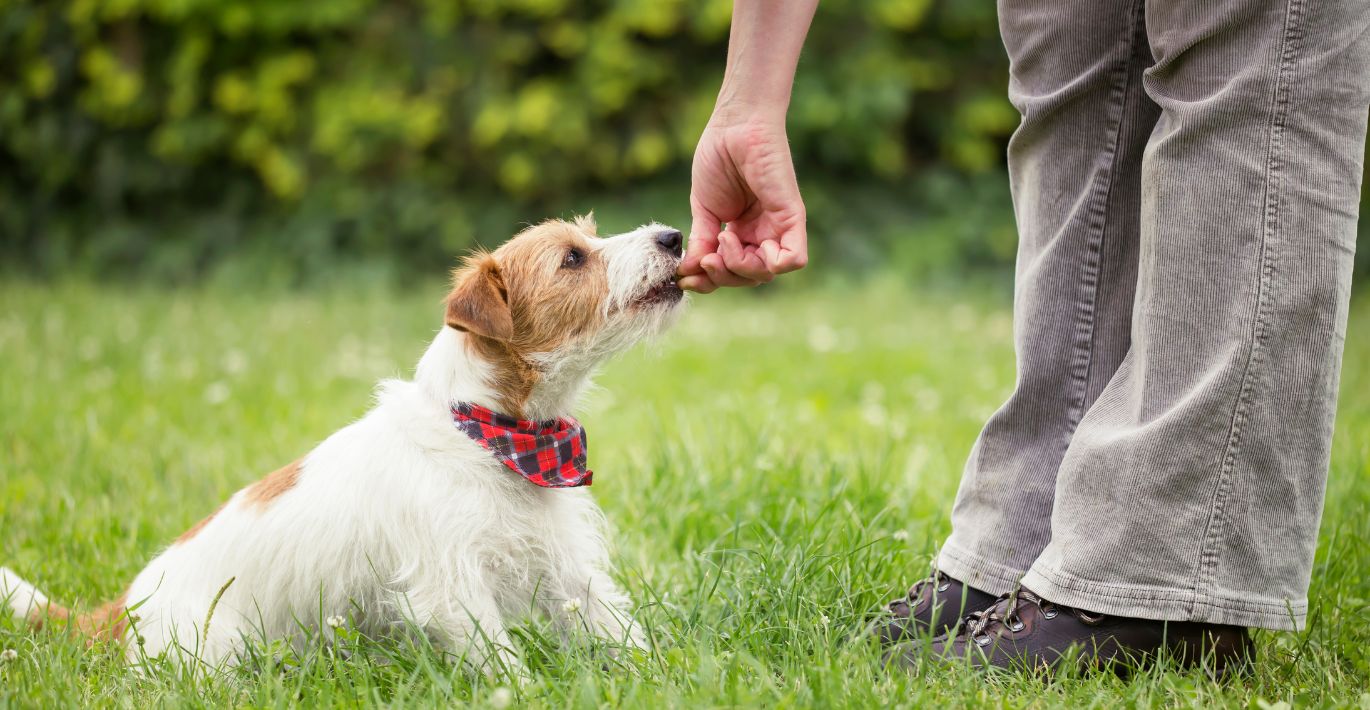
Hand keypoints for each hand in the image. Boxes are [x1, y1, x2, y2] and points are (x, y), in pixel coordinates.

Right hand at [677, 113, 807, 292]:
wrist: (733, 126)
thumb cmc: (718, 158)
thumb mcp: (703, 209)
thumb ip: (701, 242)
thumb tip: (688, 273)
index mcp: (741, 233)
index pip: (730, 272)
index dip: (708, 281)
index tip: (684, 276)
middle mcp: (761, 234)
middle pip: (747, 278)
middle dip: (722, 277)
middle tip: (707, 258)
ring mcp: (777, 227)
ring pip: (766, 273)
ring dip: (738, 267)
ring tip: (723, 238)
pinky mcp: (792, 217)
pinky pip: (794, 259)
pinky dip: (771, 264)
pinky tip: (744, 242)